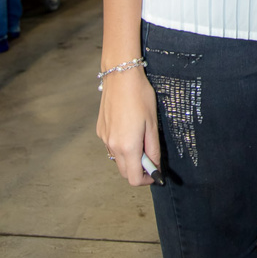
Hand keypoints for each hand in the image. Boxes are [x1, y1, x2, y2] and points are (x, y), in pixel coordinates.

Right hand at [96, 67, 159, 185]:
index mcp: (127, 146)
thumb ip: (153, 149)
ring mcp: (104, 138)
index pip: (134, 178)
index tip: (156, 174)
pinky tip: (130, 130)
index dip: (146, 180)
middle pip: (124, 172)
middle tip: (151, 158)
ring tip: (141, 140)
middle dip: (138, 171)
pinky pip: (111, 146)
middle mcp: (112, 146)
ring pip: (117, 159)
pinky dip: (121, 147)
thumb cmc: (140, 97)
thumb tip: (155, 167)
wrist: (120, 76)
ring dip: (130, 158)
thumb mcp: (153, 124)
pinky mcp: (100, 130)